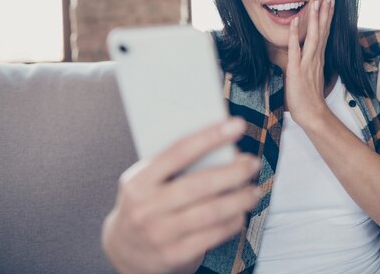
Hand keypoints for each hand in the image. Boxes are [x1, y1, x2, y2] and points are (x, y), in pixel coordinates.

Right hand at [102, 118, 261, 273]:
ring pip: (211, 212)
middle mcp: (147, 207)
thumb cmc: (146, 204)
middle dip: (233, 171)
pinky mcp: (174, 255)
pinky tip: (241, 213)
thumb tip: (224, 149)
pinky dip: (233, 222)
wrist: (124, 251)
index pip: (179, 151)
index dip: (211, 136)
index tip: (237, 125)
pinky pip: (213, 235)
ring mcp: (160, 233)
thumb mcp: (148, 182)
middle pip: (200, 184)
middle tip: (253, 163)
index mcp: (138, 181)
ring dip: (240, 199)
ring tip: (254, 191)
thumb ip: (175, 167)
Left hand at [285, 0, 334, 127]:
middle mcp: (316, 57)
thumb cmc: (309, 97)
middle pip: (323, 30)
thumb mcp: (310, 75)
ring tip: (315, 2)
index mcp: (319, 58)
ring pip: (313, 36)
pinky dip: (294, 35)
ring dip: (314, 19)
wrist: (312, 114)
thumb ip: (310, 62)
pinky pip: (295, 49)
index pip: (325, 32)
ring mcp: (307, 63)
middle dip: (325, 12)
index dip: (327, 16)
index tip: (329, 1)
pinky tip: (294, 22)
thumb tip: (307, 53)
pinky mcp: (297, 70)